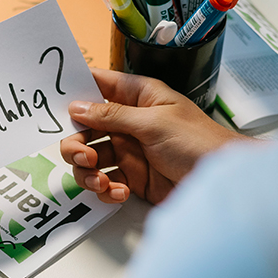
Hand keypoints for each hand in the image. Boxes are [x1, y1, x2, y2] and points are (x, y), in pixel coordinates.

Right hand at [60, 68, 250, 204]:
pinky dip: (106, 189)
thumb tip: (78, 107)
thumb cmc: (200, 142)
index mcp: (138, 97)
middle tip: (83, 157)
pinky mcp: (133, 178)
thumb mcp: (154, 122)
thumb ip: (113, 115)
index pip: (99, 84)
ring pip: (90, 158)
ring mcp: (130, 151)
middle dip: (77, 144)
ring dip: (88, 172)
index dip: (76, 90)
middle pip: (85, 128)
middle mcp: (130, 122)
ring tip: (101, 181)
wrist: (222, 181)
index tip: (55, 101)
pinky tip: (119, 193)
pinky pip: (105, 181)